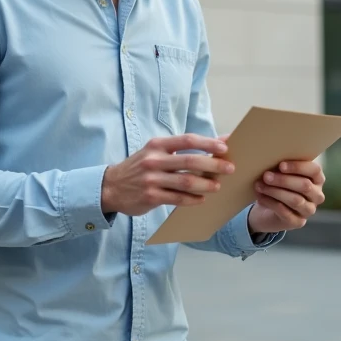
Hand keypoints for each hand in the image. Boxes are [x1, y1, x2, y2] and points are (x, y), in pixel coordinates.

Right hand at [101, 134, 234, 216]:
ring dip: (205, 184)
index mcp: (157, 145)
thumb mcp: (156, 152)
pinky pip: (177, 199)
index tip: (225, 147)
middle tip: (230, 169)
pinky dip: (192, 200)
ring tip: (217, 186)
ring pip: (186, 182)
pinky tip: (201, 200)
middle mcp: (154, 160)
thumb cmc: (140, 167)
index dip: (208, 143)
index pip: (187, 140)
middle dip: (213, 165)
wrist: (111, 187)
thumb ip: (182, 148)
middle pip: (190, 162)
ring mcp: (152, 179)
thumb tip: (216, 141)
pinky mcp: (151, 197)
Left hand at [247, 159, 325, 234]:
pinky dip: (270, 202)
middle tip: (266, 175)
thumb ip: (282, 166)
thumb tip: (271, 157)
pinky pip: (285, 212)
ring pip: (295, 200)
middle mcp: (317, 195)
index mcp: (317, 178)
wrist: (267, 210)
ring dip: (275, 191)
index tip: (281, 165)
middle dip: (283, 180)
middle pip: (305, 186)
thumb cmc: (277, 185)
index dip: (298, 167)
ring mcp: (309, 210)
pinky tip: (260, 196)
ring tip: (260, 185)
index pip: (314, 170)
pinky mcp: (298, 222)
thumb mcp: (281, 173)